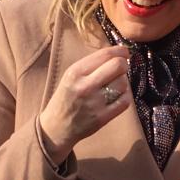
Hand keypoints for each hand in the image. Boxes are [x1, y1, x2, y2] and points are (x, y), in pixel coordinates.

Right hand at [38, 45, 131, 161]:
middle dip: (124, 65)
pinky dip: (124, 97)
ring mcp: (94, 103)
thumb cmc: (65, 99)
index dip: (120, 51)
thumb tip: (117, 54)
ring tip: (114, 86)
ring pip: (123, 83)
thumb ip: (91, 65)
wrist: (55, 128)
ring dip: (123, 83)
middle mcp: (85, 86)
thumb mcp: (70, 77)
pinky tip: (117, 97)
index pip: (106, 54)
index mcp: (75, 72)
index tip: (124, 53)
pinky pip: (125, 101)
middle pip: (118, 66)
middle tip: (122, 68)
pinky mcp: (102, 117)